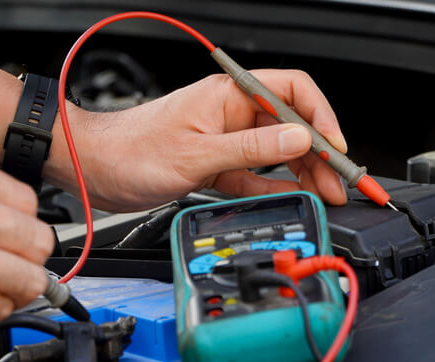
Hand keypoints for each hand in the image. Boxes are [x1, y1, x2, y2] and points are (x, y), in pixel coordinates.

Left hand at [47, 70, 347, 211]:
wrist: (93, 168)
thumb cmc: (130, 150)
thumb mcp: (196, 153)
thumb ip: (251, 148)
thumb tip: (299, 139)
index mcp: (228, 95)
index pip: (292, 92)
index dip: (321, 117)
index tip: (336, 147)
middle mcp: (230, 114)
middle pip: (290, 127)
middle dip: (319, 154)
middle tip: (340, 183)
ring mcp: (224, 140)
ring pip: (276, 153)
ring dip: (302, 174)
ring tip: (326, 194)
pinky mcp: (214, 165)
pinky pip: (255, 174)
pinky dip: (274, 185)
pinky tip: (293, 196)